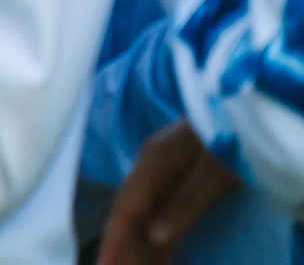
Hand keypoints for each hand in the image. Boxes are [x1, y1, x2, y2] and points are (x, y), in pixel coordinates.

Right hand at [98, 121, 241, 264]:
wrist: (246, 109)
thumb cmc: (230, 138)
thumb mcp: (213, 174)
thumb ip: (183, 205)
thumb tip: (153, 236)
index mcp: (152, 163)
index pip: (126, 208)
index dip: (114, 238)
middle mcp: (152, 168)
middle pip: (133, 214)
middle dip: (123, 246)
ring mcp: (167, 173)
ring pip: (148, 216)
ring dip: (141, 246)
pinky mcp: (183, 179)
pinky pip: (165, 213)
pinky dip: (161, 238)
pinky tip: (158, 257)